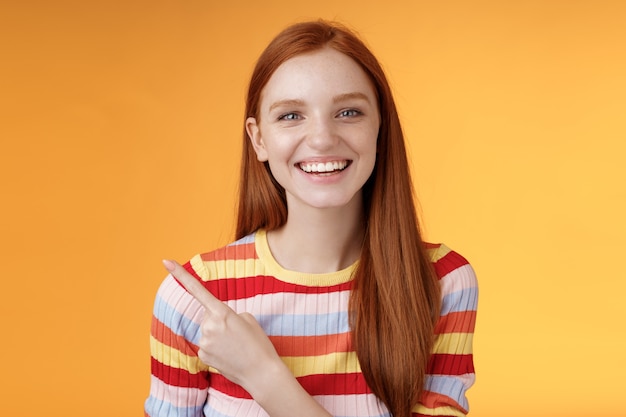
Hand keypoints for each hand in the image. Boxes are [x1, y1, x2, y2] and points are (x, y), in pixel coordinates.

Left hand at [162, 259, 282, 391]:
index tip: (165, 261)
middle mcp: (208, 326)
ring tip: (236, 346)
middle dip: (220, 321)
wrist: (261, 373)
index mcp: (221, 312)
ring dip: (219, 336)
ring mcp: (204, 342)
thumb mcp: (248, 319)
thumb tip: (217, 322)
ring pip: (208, 331)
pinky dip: (217, 348)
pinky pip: (207, 345)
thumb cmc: (259, 344)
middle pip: (208, 316)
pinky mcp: (202, 356)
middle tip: (238, 333)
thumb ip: (229, 314)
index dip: (180, 274)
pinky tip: (229, 355)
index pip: (197, 290)